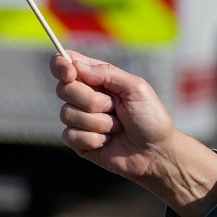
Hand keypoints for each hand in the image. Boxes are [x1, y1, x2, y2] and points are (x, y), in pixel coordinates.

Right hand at [52, 51, 216, 216]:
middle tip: (114, 107)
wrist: (155, 153)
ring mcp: (80, 119)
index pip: (66, 63)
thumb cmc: (150, 118)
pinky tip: (108, 141)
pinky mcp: (78, 141)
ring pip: (67, 114)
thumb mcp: (136, 88)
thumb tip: (77, 65)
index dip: (61, 65)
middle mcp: (84, 96)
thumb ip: (108, 72)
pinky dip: (94, 139)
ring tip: (117, 127)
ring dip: (98, 122)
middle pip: (63, 89)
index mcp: (98, 78)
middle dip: (91, 100)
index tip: (70, 73)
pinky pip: (70, 135)